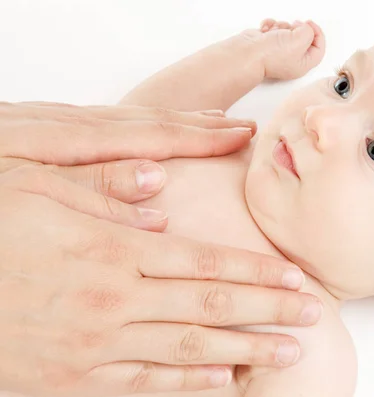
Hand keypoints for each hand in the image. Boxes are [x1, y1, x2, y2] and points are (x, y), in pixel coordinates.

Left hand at [0, 101, 256, 203]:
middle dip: (197, 124)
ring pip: (127, 118)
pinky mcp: (35, 129)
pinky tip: (150, 137)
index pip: (148, 134)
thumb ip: (87, 187)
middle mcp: (62, 126)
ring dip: (174, 121)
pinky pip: (102, 123)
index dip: (198, 137)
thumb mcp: (21, 191)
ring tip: (211, 123)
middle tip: (241, 127)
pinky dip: (138, 127)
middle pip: (145, 119)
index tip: (238, 136)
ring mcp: (49, 124)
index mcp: (61, 140)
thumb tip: (154, 180)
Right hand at [0, 165, 320, 396]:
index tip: (293, 277)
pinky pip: (145, 382)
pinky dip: (188, 382)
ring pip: (189, 349)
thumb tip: (161, 206)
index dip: (255, 272)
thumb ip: (104, 195)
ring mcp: (98, 345)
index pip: (205, 263)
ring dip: (245, 351)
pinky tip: (224, 380)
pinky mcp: (76, 378)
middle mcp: (115, 300)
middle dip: (268, 311)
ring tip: (286, 352)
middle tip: (312, 317)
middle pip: (211, 307)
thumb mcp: (36, 189)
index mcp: (112, 249)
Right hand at [242, 19, 325, 79]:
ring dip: (282, 26)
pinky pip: (274, 28)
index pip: (318, 49)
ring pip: (288, 31)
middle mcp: (291, 59)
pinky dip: (270, 26)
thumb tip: (305, 28)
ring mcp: (278, 51)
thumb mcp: (300, 41)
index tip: (310, 24)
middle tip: (293, 27)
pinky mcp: (267, 43)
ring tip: (275, 31)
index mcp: (302, 64)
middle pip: (303, 38)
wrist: (247, 53)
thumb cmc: (269, 55)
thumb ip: (309, 32)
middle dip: (296, 29)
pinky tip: (265, 30)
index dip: (317, 34)